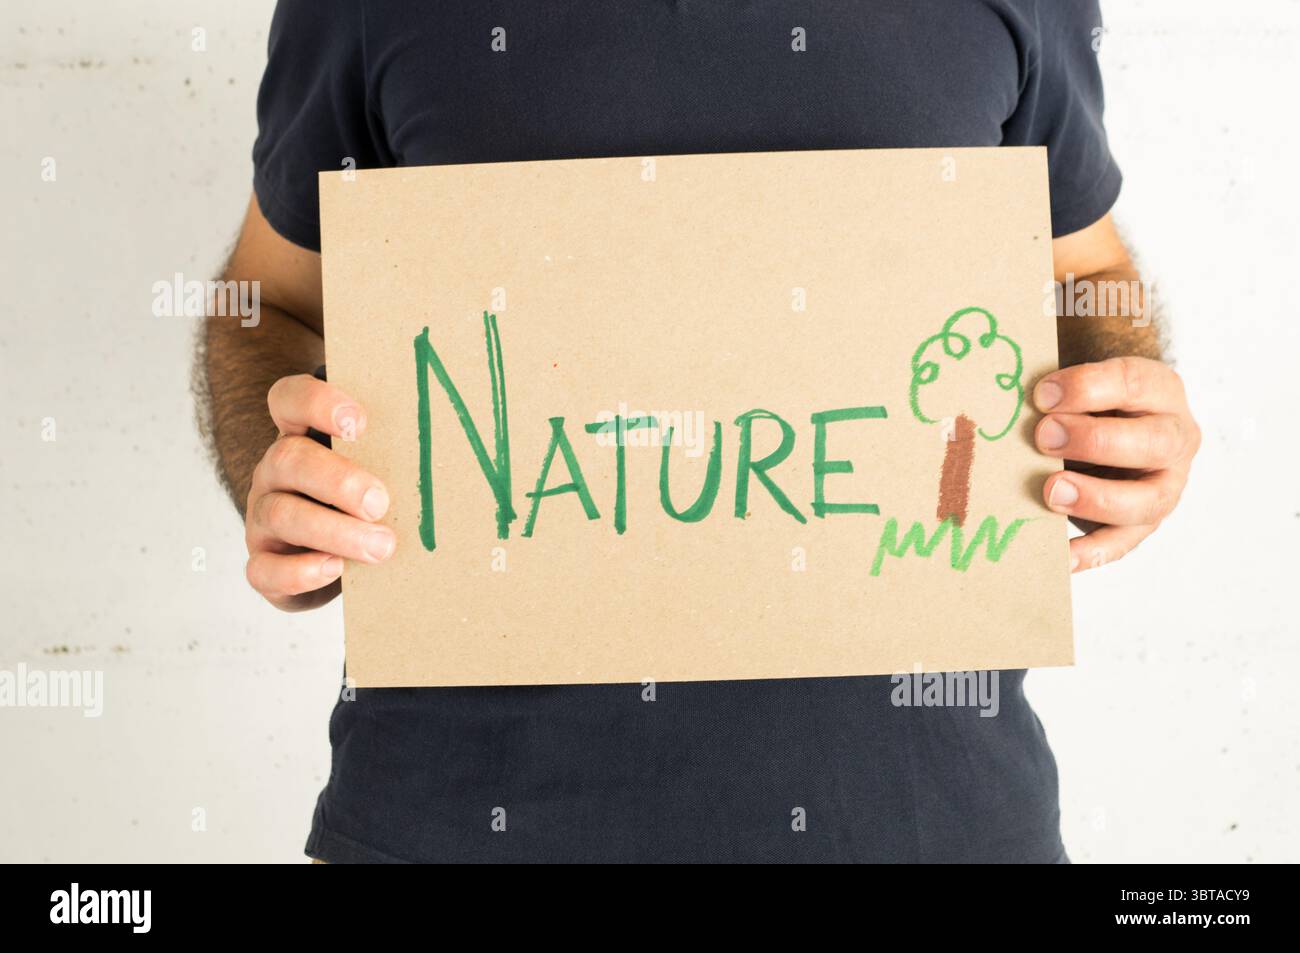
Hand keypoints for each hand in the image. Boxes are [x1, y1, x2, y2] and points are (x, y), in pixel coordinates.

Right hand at [244, 374, 394, 610]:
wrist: (342, 561)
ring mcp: (262, 518)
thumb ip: (399, 453)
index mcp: (301, 437)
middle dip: (338, 481)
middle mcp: (275, 473)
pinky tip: (335, 569)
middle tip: (381, 502)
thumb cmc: (367, 504)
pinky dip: (300, 572)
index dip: (317, 403)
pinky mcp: (264, 564)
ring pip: (280, 514)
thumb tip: (458, 442)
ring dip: (334, 531)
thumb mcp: (382, 471)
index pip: (289, 400)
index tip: (360, 423)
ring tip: (380, 546)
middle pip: (288, 459)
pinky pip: (264, 569)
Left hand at [1032, 356, 1199, 572]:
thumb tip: (1009, 402)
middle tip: (1044, 437)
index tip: (1042, 395)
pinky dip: (1091, 552)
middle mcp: (1175, 438)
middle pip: (1154, 442)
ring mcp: (1165, 484)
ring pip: (1148, 500)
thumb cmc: (1093, 402)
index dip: (1088, 388)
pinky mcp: (1144, 523)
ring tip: (1051, 492)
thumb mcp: (1085, 386)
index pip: (1133, 382)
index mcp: (1159, 391)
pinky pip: (1123, 543)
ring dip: (1097, 499)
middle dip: (1096, 441)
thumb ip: (1059, 393)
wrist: (1118, 426)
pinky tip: (1060, 555)